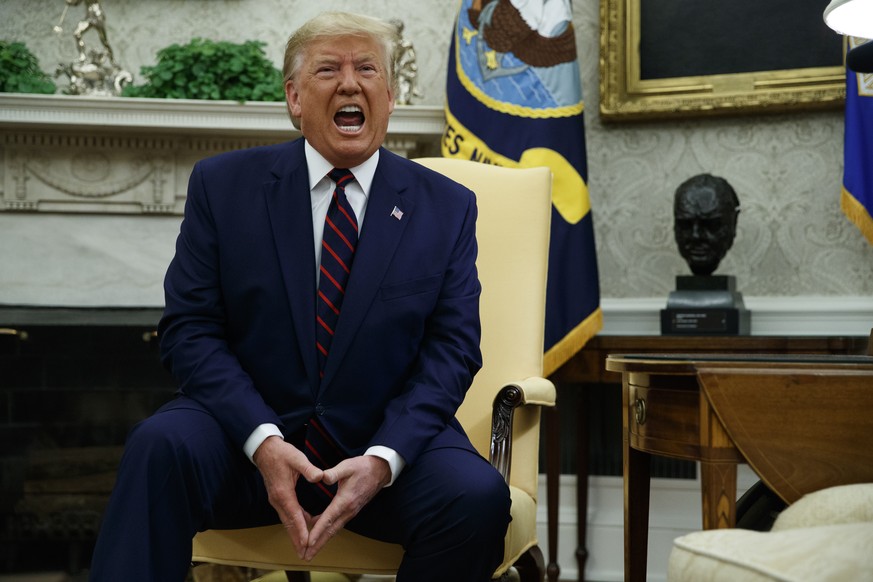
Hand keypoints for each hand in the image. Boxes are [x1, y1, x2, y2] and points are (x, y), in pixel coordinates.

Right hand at [253, 436, 323, 558]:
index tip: (308, 542)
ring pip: (286, 520)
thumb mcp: (297, 457)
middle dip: (296, 539)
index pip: (294, 515)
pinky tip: (303, 525)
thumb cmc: (281, 453)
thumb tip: (320, 477)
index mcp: (283, 492)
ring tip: (304, 546)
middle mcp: (278, 499)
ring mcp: (276, 499)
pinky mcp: (277, 497)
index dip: (301, 530)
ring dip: (295, 533)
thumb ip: (308, 468)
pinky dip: (294, 523)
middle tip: (304, 554)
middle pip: (288, 524)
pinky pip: (286, 514)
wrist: (264, 449)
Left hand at [303, 455, 390, 560]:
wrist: (380, 471)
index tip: (308, 542)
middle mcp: (348, 510)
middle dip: (317, 544)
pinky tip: (318, 533)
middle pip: (331, 531)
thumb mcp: (347, 466)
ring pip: (334, 530)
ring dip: (321, 541)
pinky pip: (337, 525)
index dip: (317, 531)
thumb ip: (333, 473)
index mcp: (345, 500)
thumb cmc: (363, 467)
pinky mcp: (350, 511)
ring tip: (309, 551)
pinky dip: (326, 532)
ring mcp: (350, 512)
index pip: (329, 518)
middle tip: (305, 556)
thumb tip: (321, 477)